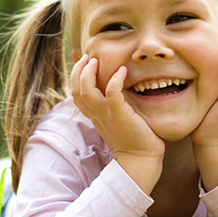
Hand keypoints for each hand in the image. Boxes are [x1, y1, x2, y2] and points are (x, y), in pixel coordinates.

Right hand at [70, 55, 164, 191]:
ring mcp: (106, 115)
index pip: (76, 94)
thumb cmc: (134, 139)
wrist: (141, 159)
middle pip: (75, 90)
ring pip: (86, 91)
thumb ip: (115, 106)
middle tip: (88, 57)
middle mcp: (96, 114)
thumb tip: (118, 90)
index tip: (86, 63)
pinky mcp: (119, 115)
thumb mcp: (119, 119)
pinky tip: (122, 71)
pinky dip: (115, 79)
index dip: (76, 77)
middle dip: (78, 71)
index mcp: (95, 115)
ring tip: (96, 60)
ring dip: (88, 73)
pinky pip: (112, 93)